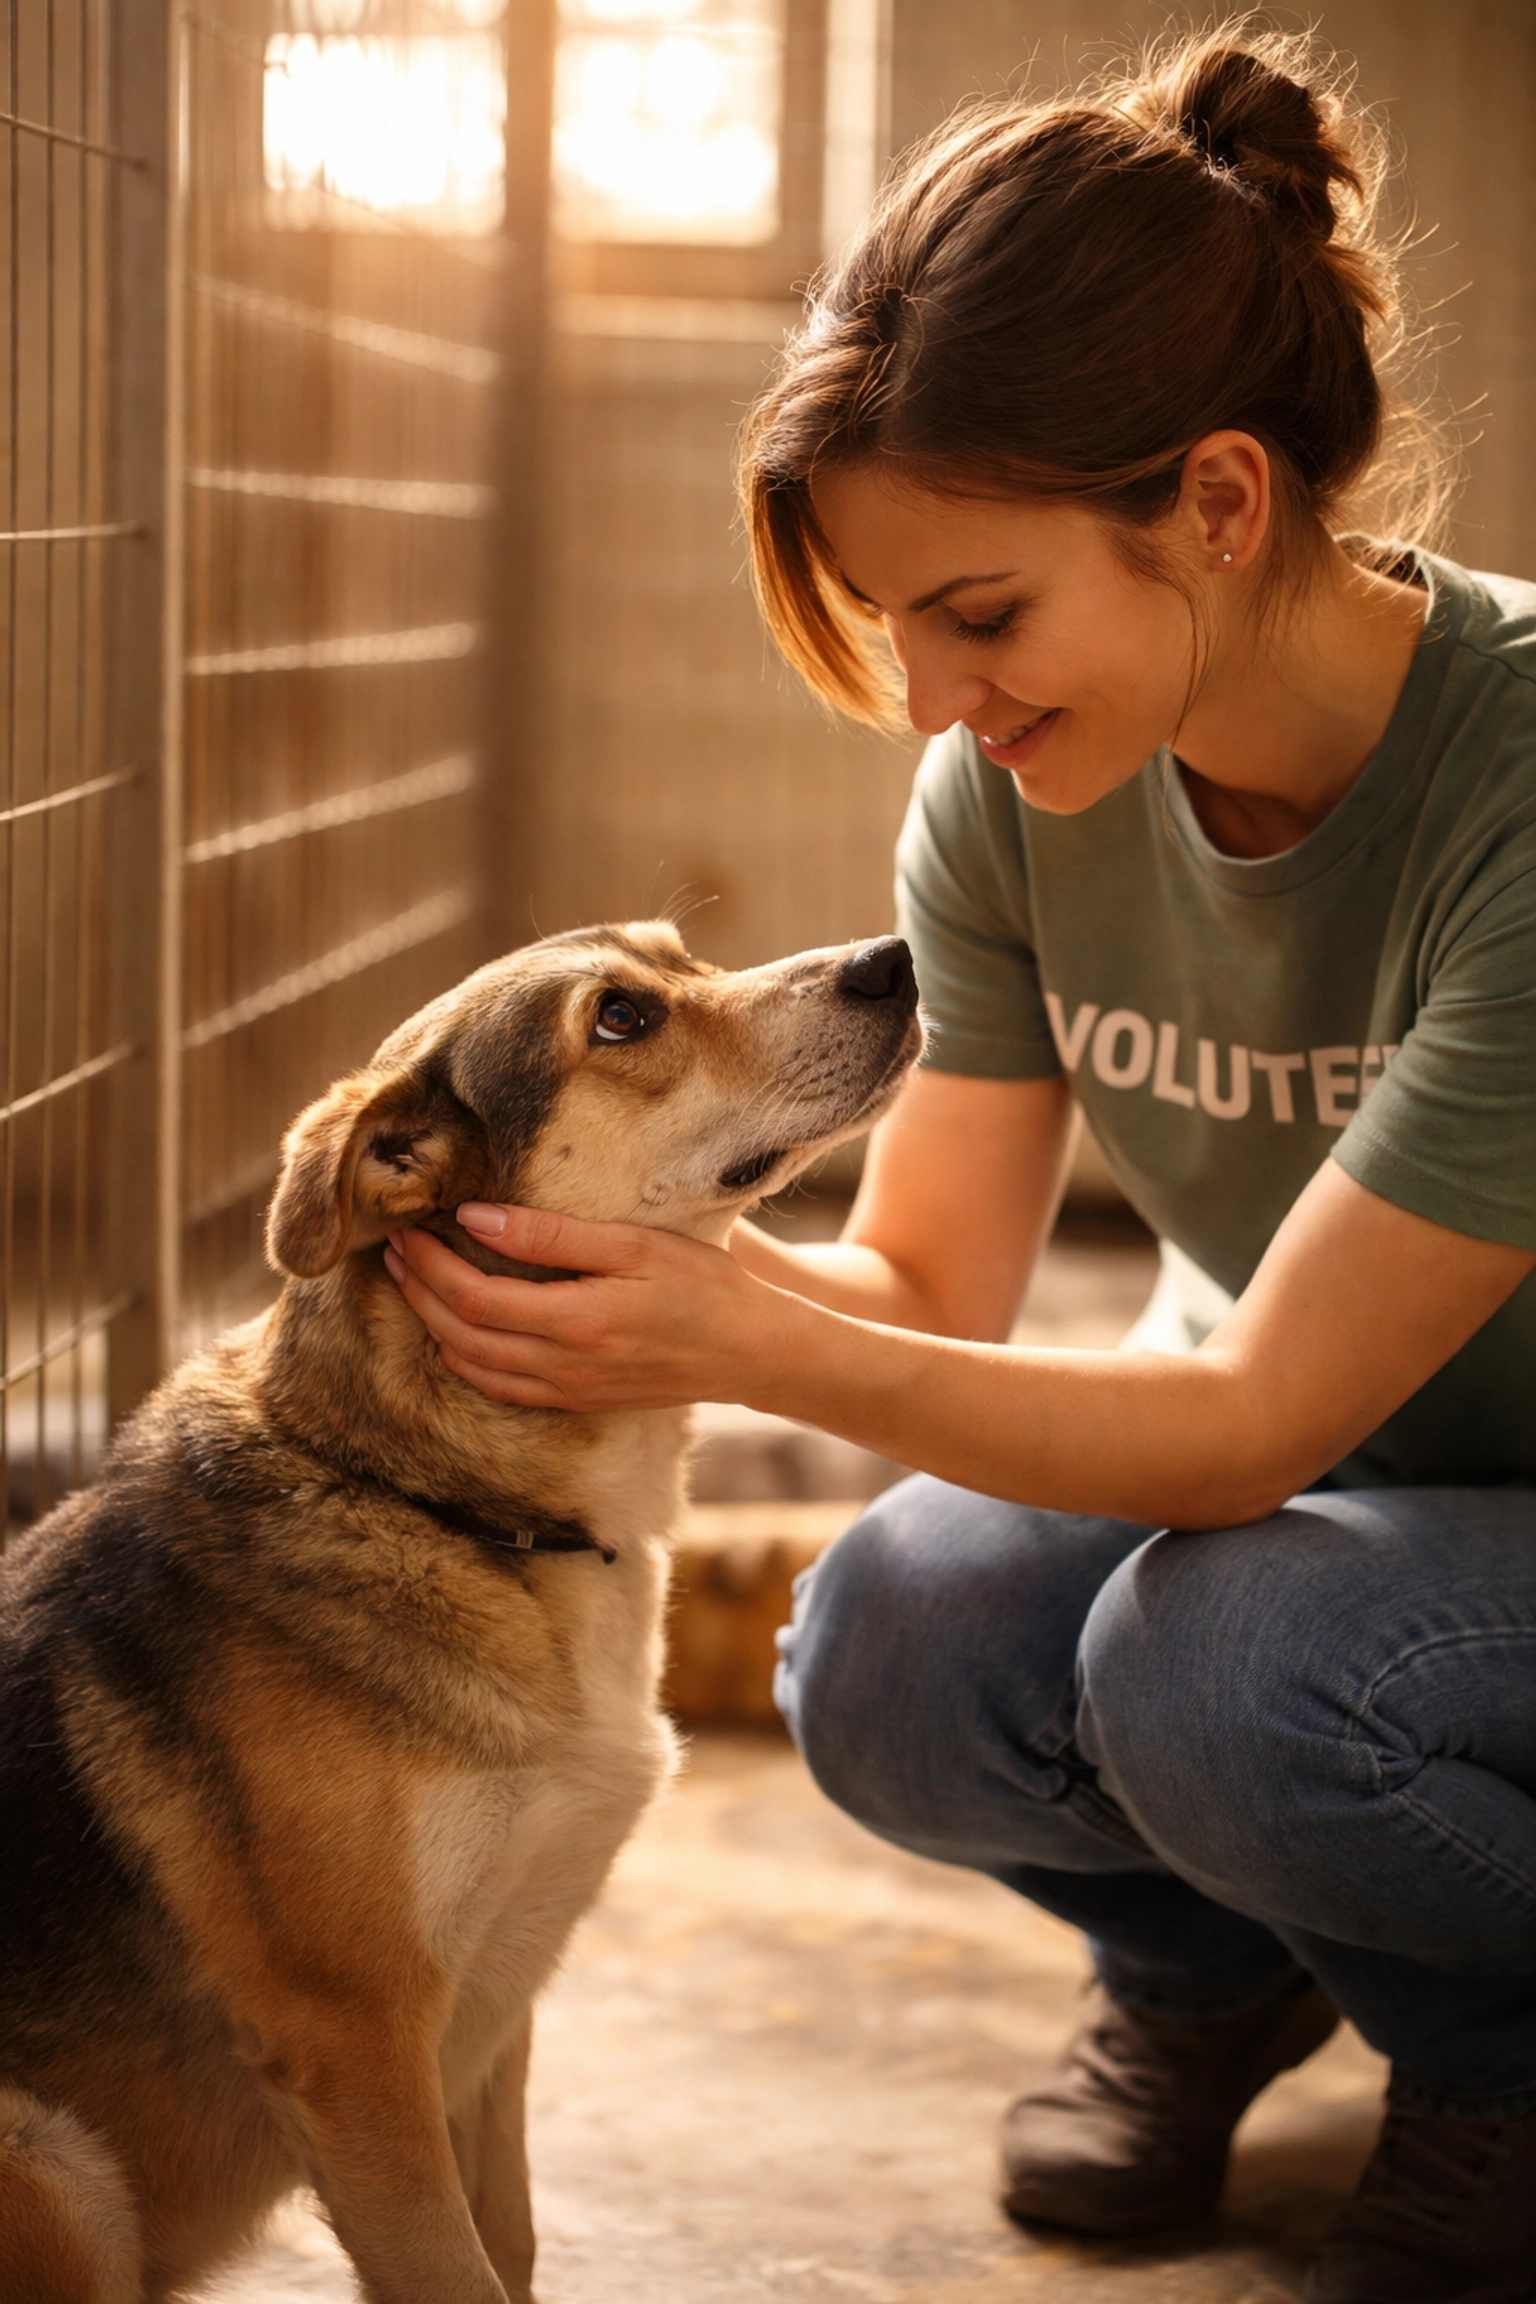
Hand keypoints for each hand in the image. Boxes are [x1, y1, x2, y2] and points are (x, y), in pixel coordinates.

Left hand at [382, 1203, 791, 1411]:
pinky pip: (499, 1388)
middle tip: (393, 1251)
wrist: (749, 1351)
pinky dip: (464, 1359)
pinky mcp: (575, 1402)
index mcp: (577, 1323)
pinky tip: (456, 1329)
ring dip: (433, 1326)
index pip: (474, 1298)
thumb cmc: (701, 1285)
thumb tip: (476, 1216)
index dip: (431, 1267)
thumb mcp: (633, 1244)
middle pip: (461, 1336)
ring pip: (472, 1368)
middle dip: (418, 1293)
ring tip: (413, 1283)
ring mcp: (567, 1392)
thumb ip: (551, 1234)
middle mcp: (564, 1368)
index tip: (409, 1231)